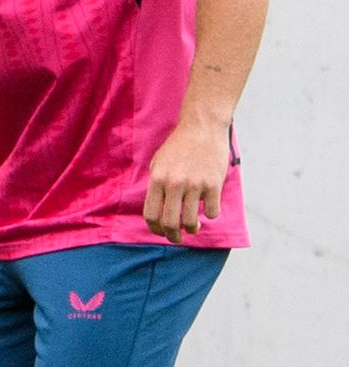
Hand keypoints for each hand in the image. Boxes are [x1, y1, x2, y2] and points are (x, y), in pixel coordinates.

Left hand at [144, 117, 228, 240]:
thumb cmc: (179, 147)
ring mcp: (195, 185)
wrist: (202, 128)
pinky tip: (209, 209)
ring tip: (194, 228)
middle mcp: (175, 184)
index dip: (155, 229)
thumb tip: (157, 211)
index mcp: (158, 180)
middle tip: (177, 238)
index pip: (151, 214)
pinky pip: (212, 211)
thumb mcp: (158, 164)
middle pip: (170, 222)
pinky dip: (210, 215)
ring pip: (191, 221)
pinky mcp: (214, 184)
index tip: (161, 232)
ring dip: (192, 229)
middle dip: (172, 236)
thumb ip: (157, 186)